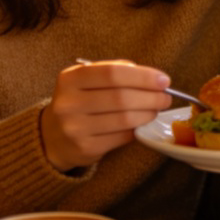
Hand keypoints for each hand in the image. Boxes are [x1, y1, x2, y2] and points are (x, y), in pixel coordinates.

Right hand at [40, 59, 170, 171]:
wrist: (53, 137)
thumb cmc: (80, 102)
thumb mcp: (86, 81)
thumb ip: (113, 72)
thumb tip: (151, 77)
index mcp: (70, 79)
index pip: (113, 73)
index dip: (143, 76)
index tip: (163, 80)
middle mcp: (69, 103)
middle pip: (121, 97)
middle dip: (151, 97)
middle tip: (166, 97)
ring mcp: (75, 127)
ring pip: (124, 119)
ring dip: (148, 113)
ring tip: (157, 109)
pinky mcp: (85, 148)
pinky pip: (122, 136)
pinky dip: (137, 129)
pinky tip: (142, 123)